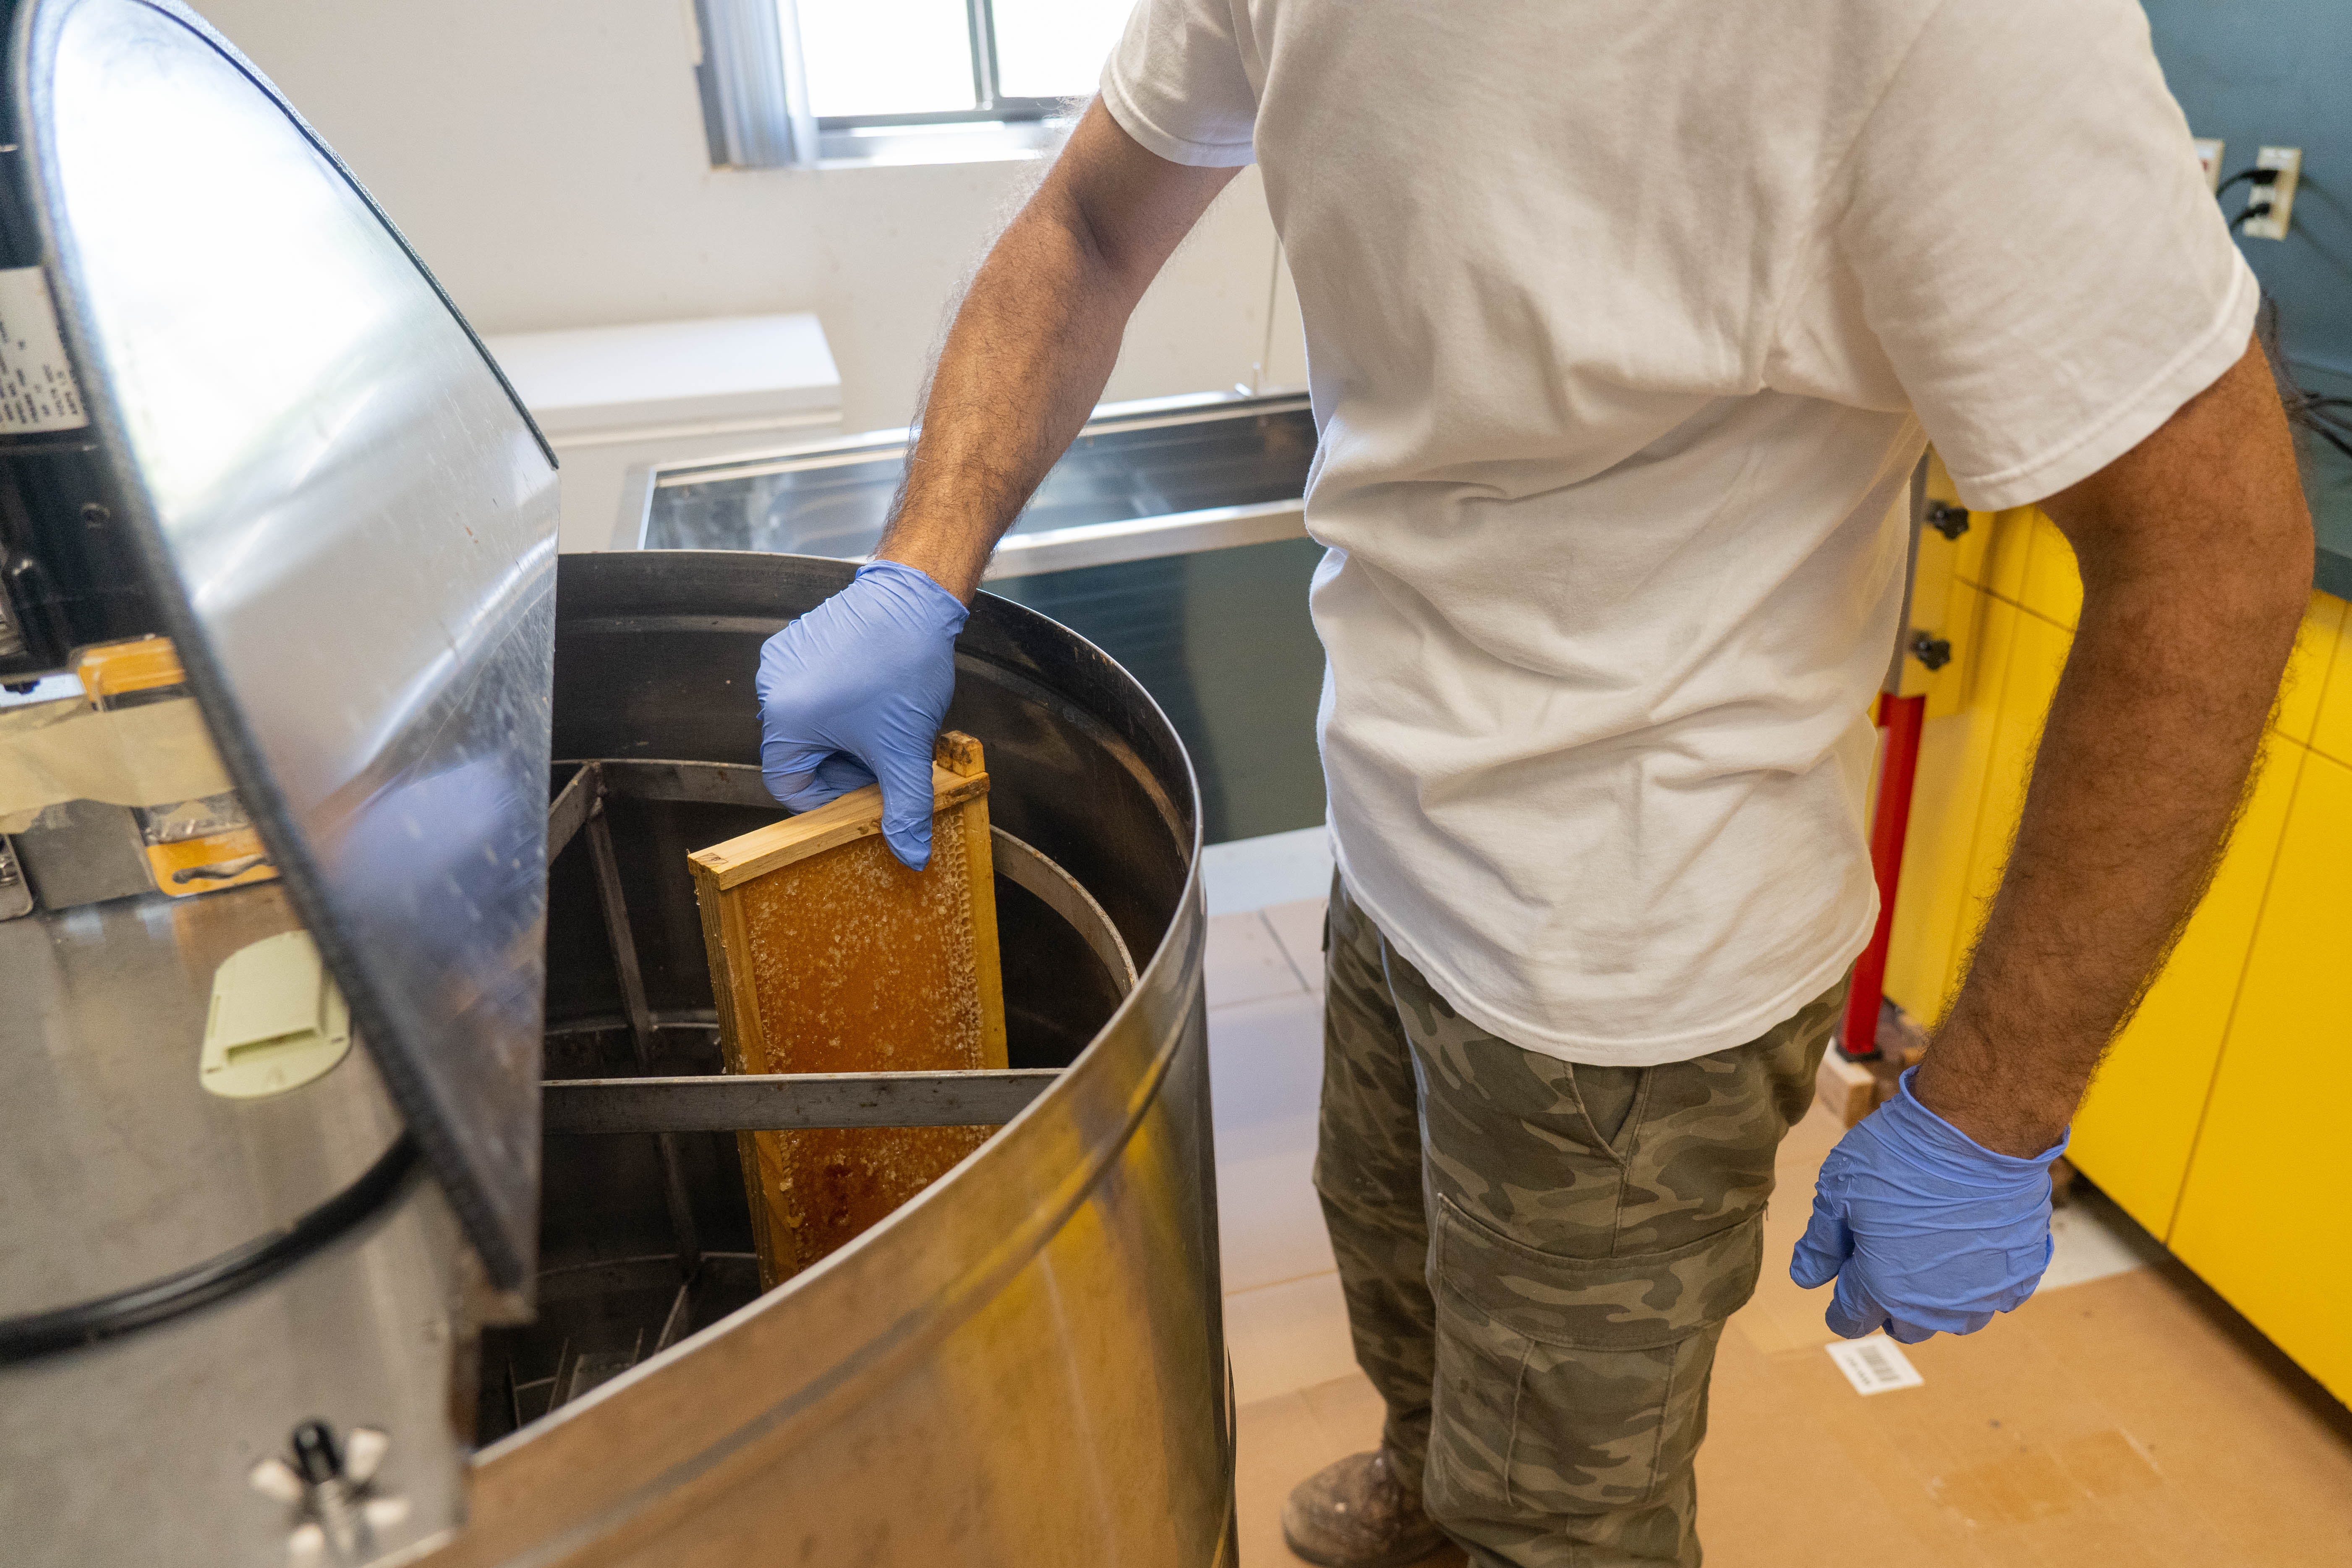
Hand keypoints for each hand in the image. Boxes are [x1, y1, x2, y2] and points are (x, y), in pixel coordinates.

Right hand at [756, 560, 967, 868]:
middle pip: (798, 754)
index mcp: (787, 718)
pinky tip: (872, 695)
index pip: (788, 785)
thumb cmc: (904, 665)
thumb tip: (910, 854)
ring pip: (807, 722)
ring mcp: (781, 659)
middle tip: (881, 760)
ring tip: (881, 725)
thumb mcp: (905, 749)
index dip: (827, 800)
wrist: (915, 599)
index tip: (862, 795)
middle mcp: (772, 687)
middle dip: (841, 765)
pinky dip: (838, 704)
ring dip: (842, 735)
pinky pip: (809, 690)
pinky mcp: (796, 640)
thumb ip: (906, 807)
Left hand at [1789, 1066, 2065, 1342]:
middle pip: (1902, 1326)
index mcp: (1882, 1286)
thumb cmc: (1900, 1156)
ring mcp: (1981, 1294)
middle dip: (1886, 1304)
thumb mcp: (1838, 1191)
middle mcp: (1933, 1305)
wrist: (1980, 1132)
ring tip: (1928, 1255)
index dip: (1840, 1305)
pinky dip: (1979, 1280)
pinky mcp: (2019, 1275)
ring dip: (1934, 1298)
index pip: (1850, 1319)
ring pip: (1950, 1317)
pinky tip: (1970, 1247)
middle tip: (1883, 1262)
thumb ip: (1821, 1241)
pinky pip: (1995, 1296)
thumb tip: (1806, 1278)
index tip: (1841, 1285)